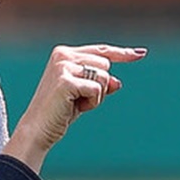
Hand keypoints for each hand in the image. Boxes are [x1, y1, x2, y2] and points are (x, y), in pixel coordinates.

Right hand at [4, 44, 145, 171]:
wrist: (38, 129)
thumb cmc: (60, 111)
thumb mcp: (84, 95)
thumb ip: (101, 84)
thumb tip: (117, 82)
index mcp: (64, 53)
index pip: (101, 51)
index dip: (123, 54)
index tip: (141, 54)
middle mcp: (63, 55)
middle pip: (106, 64)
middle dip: (100, 86)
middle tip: (79, 99)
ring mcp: (63, 66)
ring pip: (104, 77)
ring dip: (96, 95)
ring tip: (75, 103)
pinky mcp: (66, 81)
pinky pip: (97, 89)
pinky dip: (92, 102)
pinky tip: (75, 107)